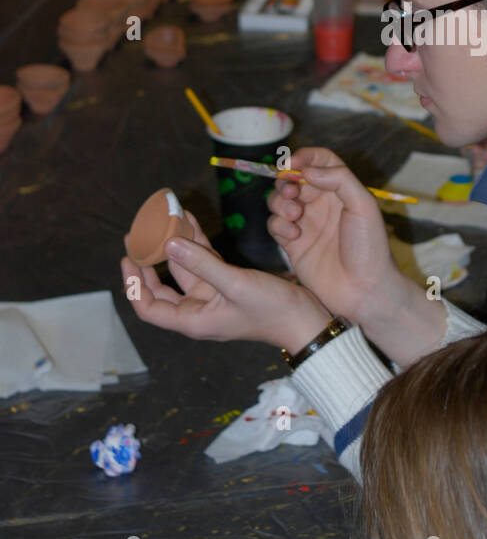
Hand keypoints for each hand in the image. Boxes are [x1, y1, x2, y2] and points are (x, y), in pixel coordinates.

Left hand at [121, 209, 329, 348]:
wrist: (306, 321)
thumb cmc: (272, 310)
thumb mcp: (235, 284)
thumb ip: (202, 263)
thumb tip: (168, 243)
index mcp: (193, 319)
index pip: (149, 307)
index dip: (134, 284)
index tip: (128, 257)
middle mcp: (199, 310)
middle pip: (163, 286)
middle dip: (150, 260)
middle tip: (138, 233)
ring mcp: (214, 297)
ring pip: (186, 269)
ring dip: (176, 245)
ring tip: (164, 217)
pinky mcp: (230, 286)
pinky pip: (206, 263)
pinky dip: (198, 244)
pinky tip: (190, 221)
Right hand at [266, 148, 408, 326]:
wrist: (364, 290)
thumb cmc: (369, 247)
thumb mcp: (363, 205)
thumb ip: (339, 179)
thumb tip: (308, 170)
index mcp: (341, 190)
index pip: (319, 160)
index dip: (304, 157)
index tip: (292, 164)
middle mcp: (322, 204)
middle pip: (293, 178)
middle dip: (286, 181)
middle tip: (292, 192)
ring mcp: (306, 223)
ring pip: (279, 200)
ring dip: (280, 202)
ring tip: (294, 215)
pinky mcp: (293, 244)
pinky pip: (274, 225)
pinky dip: (279, 225)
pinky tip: (294, 236)